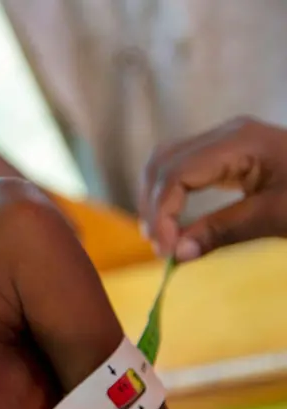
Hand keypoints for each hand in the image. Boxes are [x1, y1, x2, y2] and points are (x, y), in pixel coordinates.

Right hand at [140, 116, 286, 260]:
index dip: (162, 214)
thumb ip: (224, 232)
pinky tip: (177, 222)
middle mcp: (227, 134)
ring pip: (168, 163)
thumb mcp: (279, 217)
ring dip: (158, 200)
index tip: (167, 252)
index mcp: (240, 142)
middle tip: (162, 249)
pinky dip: (172, 195)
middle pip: (163, 163)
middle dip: (154, 206)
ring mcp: (228, 140)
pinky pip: (186, 168)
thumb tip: (178, 254)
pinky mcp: (231, 153)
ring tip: (164, 238)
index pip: (176, 174)